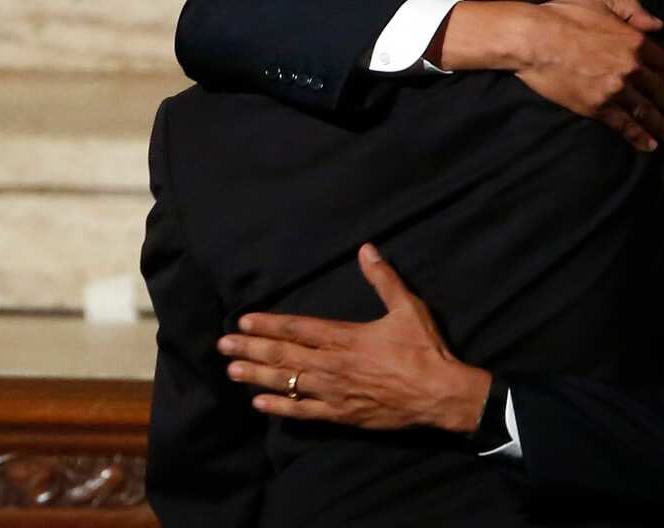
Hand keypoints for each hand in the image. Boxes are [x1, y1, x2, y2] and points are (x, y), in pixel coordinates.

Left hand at [217, 244, 490, 433]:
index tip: (244, 320)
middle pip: (285, 355)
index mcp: (346, 337)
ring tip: (232, 370)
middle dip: (252, 348)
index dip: (269, 324)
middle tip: (223, 345)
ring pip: (288, 383)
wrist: (440, 394)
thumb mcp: (408, 308)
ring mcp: (335, 392)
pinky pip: (304, 412)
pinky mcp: (342, 415)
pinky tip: (260, 403)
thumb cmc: (424, 350)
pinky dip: (281, 407)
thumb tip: (367, 249)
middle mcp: (334, 365)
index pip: (298, 329)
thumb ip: (384, 279)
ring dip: (258, 375)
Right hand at [516, 0, 663, 151]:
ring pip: (645, 111)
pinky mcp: (597, 106)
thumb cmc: (563, 15)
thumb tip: (658, 25)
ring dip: (661, 124)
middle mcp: (631, 67)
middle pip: (659, 91)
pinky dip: (638, 136)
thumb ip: (632, 9)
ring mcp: (615, 89)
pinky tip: (648, 145)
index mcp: (635, 41)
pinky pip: (623, 125)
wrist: (534, 39)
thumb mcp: (601, 0)